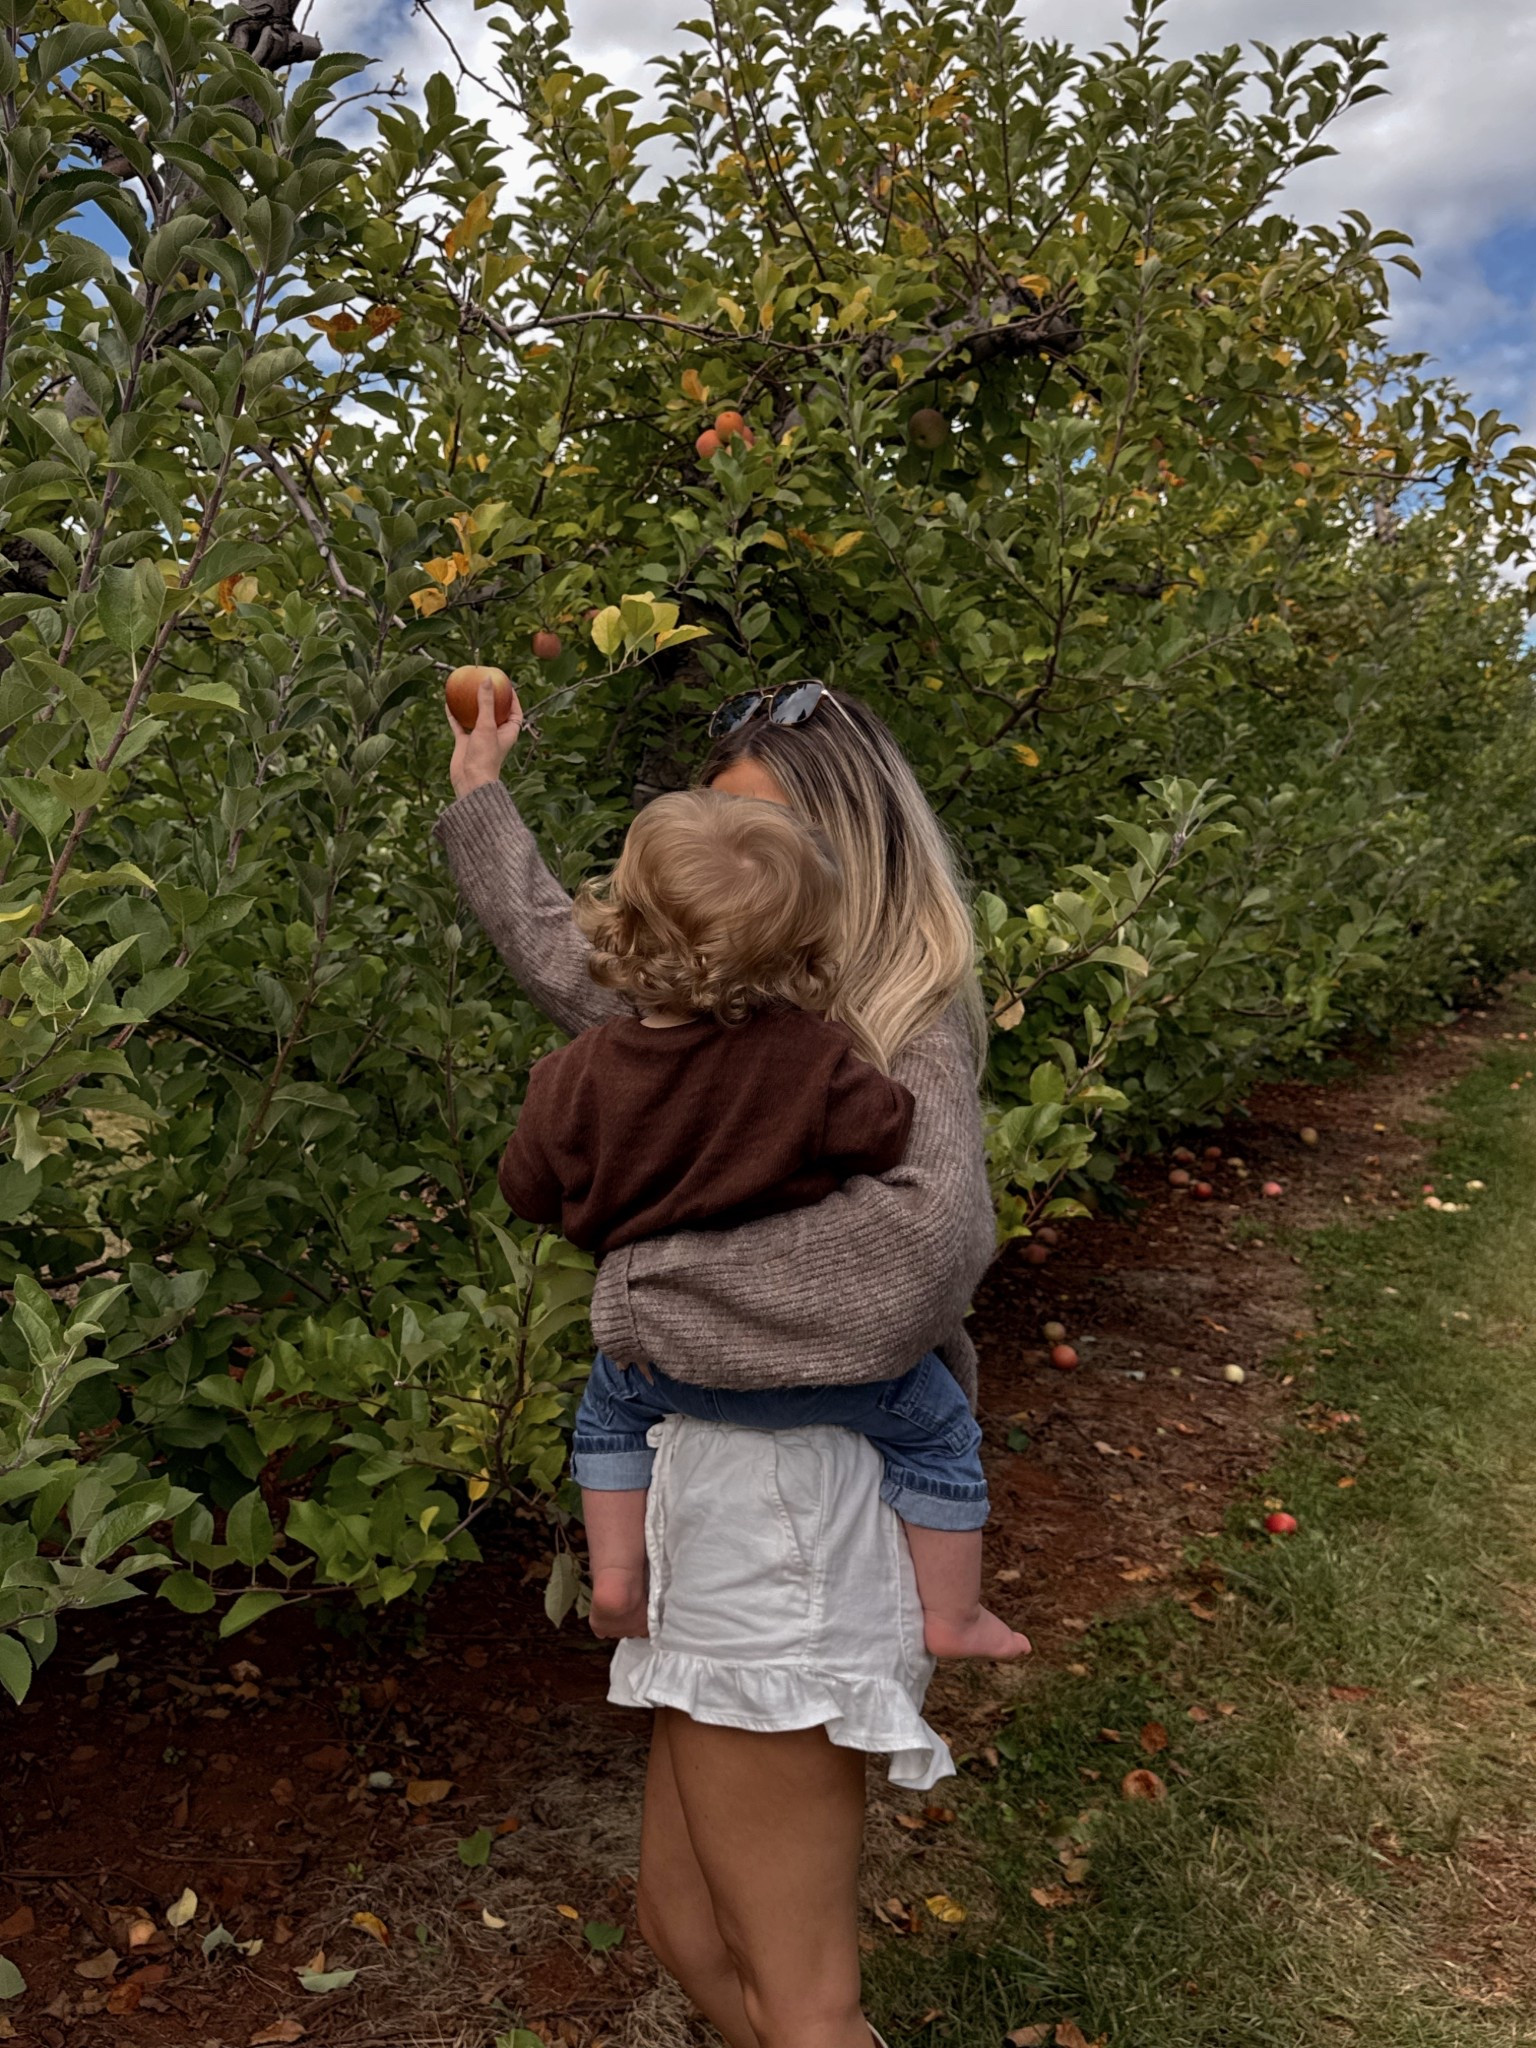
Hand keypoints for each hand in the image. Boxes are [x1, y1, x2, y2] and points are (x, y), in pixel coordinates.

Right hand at [447, 675, 523, 797]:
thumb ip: (486, 702)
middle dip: (490, 697)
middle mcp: (495, 733)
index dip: (512, 698)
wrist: (471, 780)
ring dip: (470, 705)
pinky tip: (448, 703)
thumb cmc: (485, 756)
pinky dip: (454, 715)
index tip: (506, 684)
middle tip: (484, 681)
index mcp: (508, 731)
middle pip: (494, 711)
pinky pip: (459, 725)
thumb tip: (486, 679)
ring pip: (475, 717)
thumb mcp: (487, 725)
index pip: (514, 711)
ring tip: (466, 689)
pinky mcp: (465, 742)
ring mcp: (479, 738)